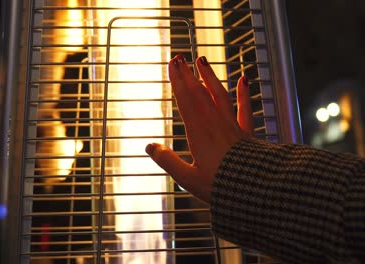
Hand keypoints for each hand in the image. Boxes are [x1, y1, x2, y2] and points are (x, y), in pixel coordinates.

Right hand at [145, 54, 252, 203]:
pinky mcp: (246, 132)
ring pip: (219, 95)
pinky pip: (245, 109)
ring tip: (202, 60)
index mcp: (198, 133)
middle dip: (188, 75)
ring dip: (210, 77)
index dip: (178, 81)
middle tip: (179, 57)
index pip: (186, 100)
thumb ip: (167, 161)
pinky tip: (244, 79)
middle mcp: (214, 123)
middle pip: (199, 93)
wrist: (256, 190)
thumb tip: (149, 147)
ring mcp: (231, 125)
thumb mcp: (188, 178)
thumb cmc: (220, 186)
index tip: (172, 64)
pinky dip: (244, 94)